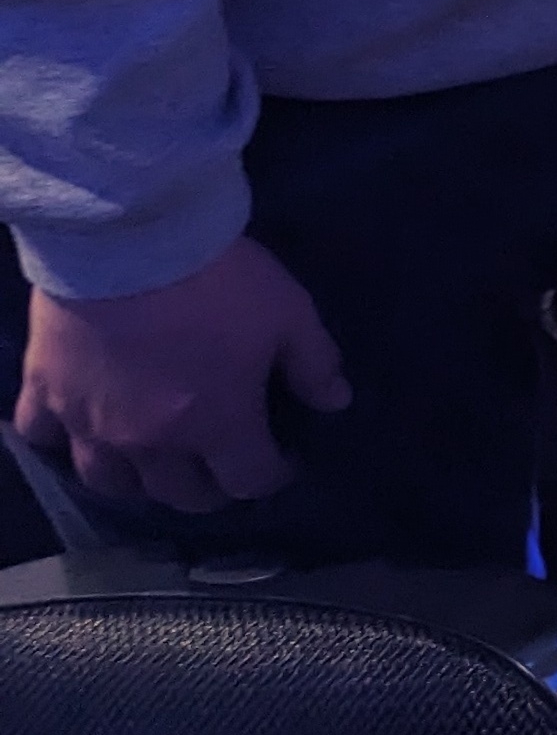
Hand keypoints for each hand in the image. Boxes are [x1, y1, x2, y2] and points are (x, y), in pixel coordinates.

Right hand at [12, 236, 348, 510]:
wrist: (130, 240)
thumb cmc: (218, 280)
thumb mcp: (289, 314)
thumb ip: (315, 363)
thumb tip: (336, 402)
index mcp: (217, 425)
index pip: (249, 480)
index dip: (272, 477)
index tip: (282, 462)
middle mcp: (149, 442)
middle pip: (180, 494)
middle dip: (210, 489)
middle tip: (222, 467)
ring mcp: (88, 423)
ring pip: (109, 482)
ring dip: (139, 482)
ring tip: (156, 464)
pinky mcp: (43, 393)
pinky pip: (42, 436)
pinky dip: (61, 441)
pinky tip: (79, 431)